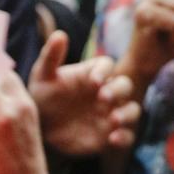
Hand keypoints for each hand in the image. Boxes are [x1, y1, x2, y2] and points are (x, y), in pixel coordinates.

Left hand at [30, 30, 139, 155]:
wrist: (40, 129)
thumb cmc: (42, 96)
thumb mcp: (43, 76)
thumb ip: (51, 56)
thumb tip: (60, 34)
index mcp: (92, 74)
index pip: (107, 65)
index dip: (104, 72)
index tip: (94, 81)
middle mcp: (106, 92)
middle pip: (125, 85)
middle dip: (118, 91)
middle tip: (103, 98)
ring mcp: (110, 114)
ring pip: (132, 110)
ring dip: (127, 114)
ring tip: (113, 120)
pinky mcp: (110, 136)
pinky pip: (127, 136)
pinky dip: (124, 137)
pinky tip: (112, 140)